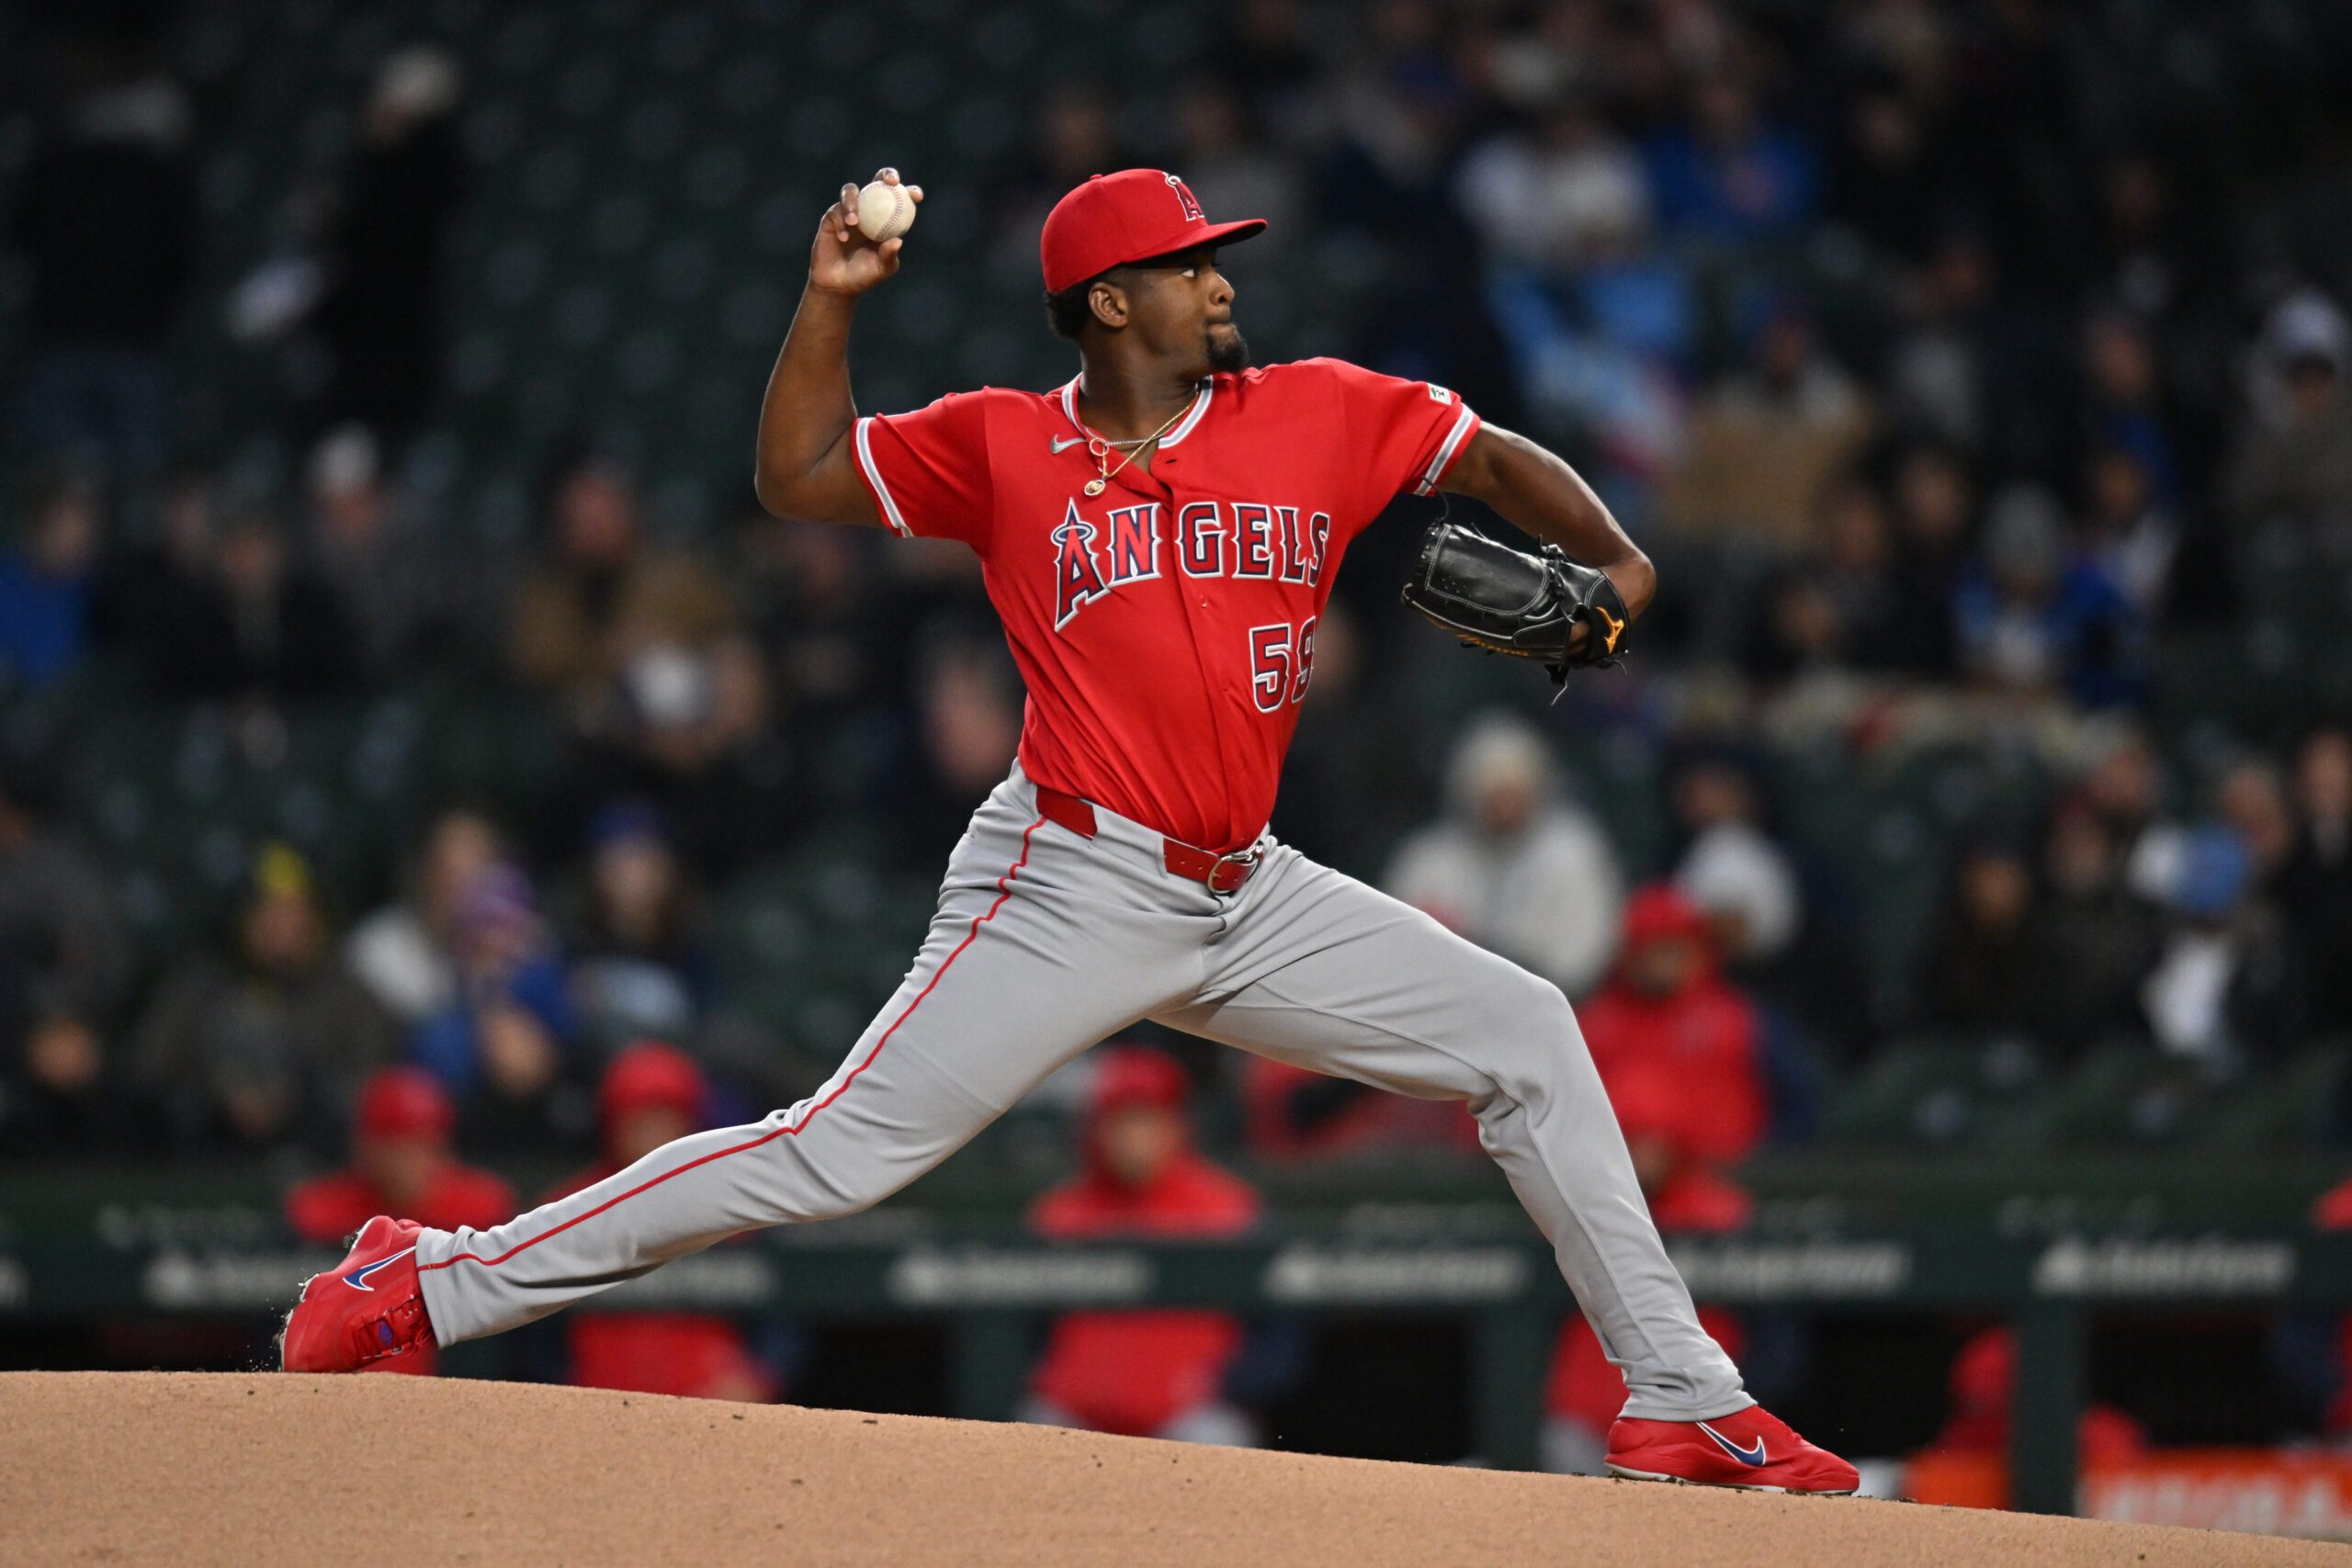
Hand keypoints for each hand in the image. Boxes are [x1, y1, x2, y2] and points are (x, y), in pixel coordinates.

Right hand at [808, 167, 922, 297]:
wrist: (838, 283)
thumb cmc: (864, 274)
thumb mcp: (881, 268)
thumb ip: (889, 256)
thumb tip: (898, 241)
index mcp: (886, 219)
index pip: (900, 199)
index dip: (910, 192)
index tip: (917, 196)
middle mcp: (869, 210)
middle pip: (877, 182)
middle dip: (886, 175)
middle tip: (891, 182)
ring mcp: (850, 211)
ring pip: (851, 191)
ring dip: (853, 202)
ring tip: (854, 223)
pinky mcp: (831, 216)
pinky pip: (836, 211)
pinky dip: (841, 222)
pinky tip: (843, 238)